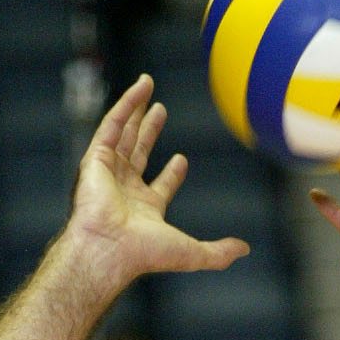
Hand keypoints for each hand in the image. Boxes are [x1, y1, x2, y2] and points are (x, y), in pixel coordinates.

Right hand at [64, 75, 249, 295]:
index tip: (181, 159)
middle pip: (138, 153)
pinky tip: (141, 86)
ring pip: (123, 134)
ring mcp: (108, 173)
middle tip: (160, 110)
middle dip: (148, 131)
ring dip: (135, 110)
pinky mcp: (95, 158)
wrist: (109, 248)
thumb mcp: (191, 253)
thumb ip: (218, 252)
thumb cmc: (144, 253)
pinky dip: (126, 104)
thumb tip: (244, 250)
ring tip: (147, 86)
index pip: (160, 187)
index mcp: (145, 211)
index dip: (173, 174)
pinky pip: (111, 123)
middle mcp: (124, 191)